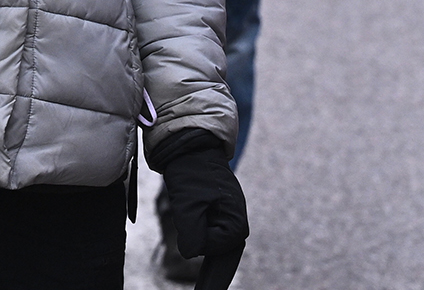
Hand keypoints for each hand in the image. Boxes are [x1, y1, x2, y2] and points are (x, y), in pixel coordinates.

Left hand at [162, 143, 248, 288]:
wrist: (189, 146)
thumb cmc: (191, 173)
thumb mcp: (187, 204)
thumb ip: (193, 234)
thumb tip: (193, 255)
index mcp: (235, 218)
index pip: (218, 247)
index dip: (200, 241)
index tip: (190, 220)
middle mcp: (236, 219)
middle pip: (225, 256)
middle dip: (216, 277)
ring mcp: (228, 216)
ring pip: (219, 248)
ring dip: (211, 262)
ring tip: (205, 285)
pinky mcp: (217, 212)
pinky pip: (214, 238)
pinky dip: (208, 249)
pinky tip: (204, 262)